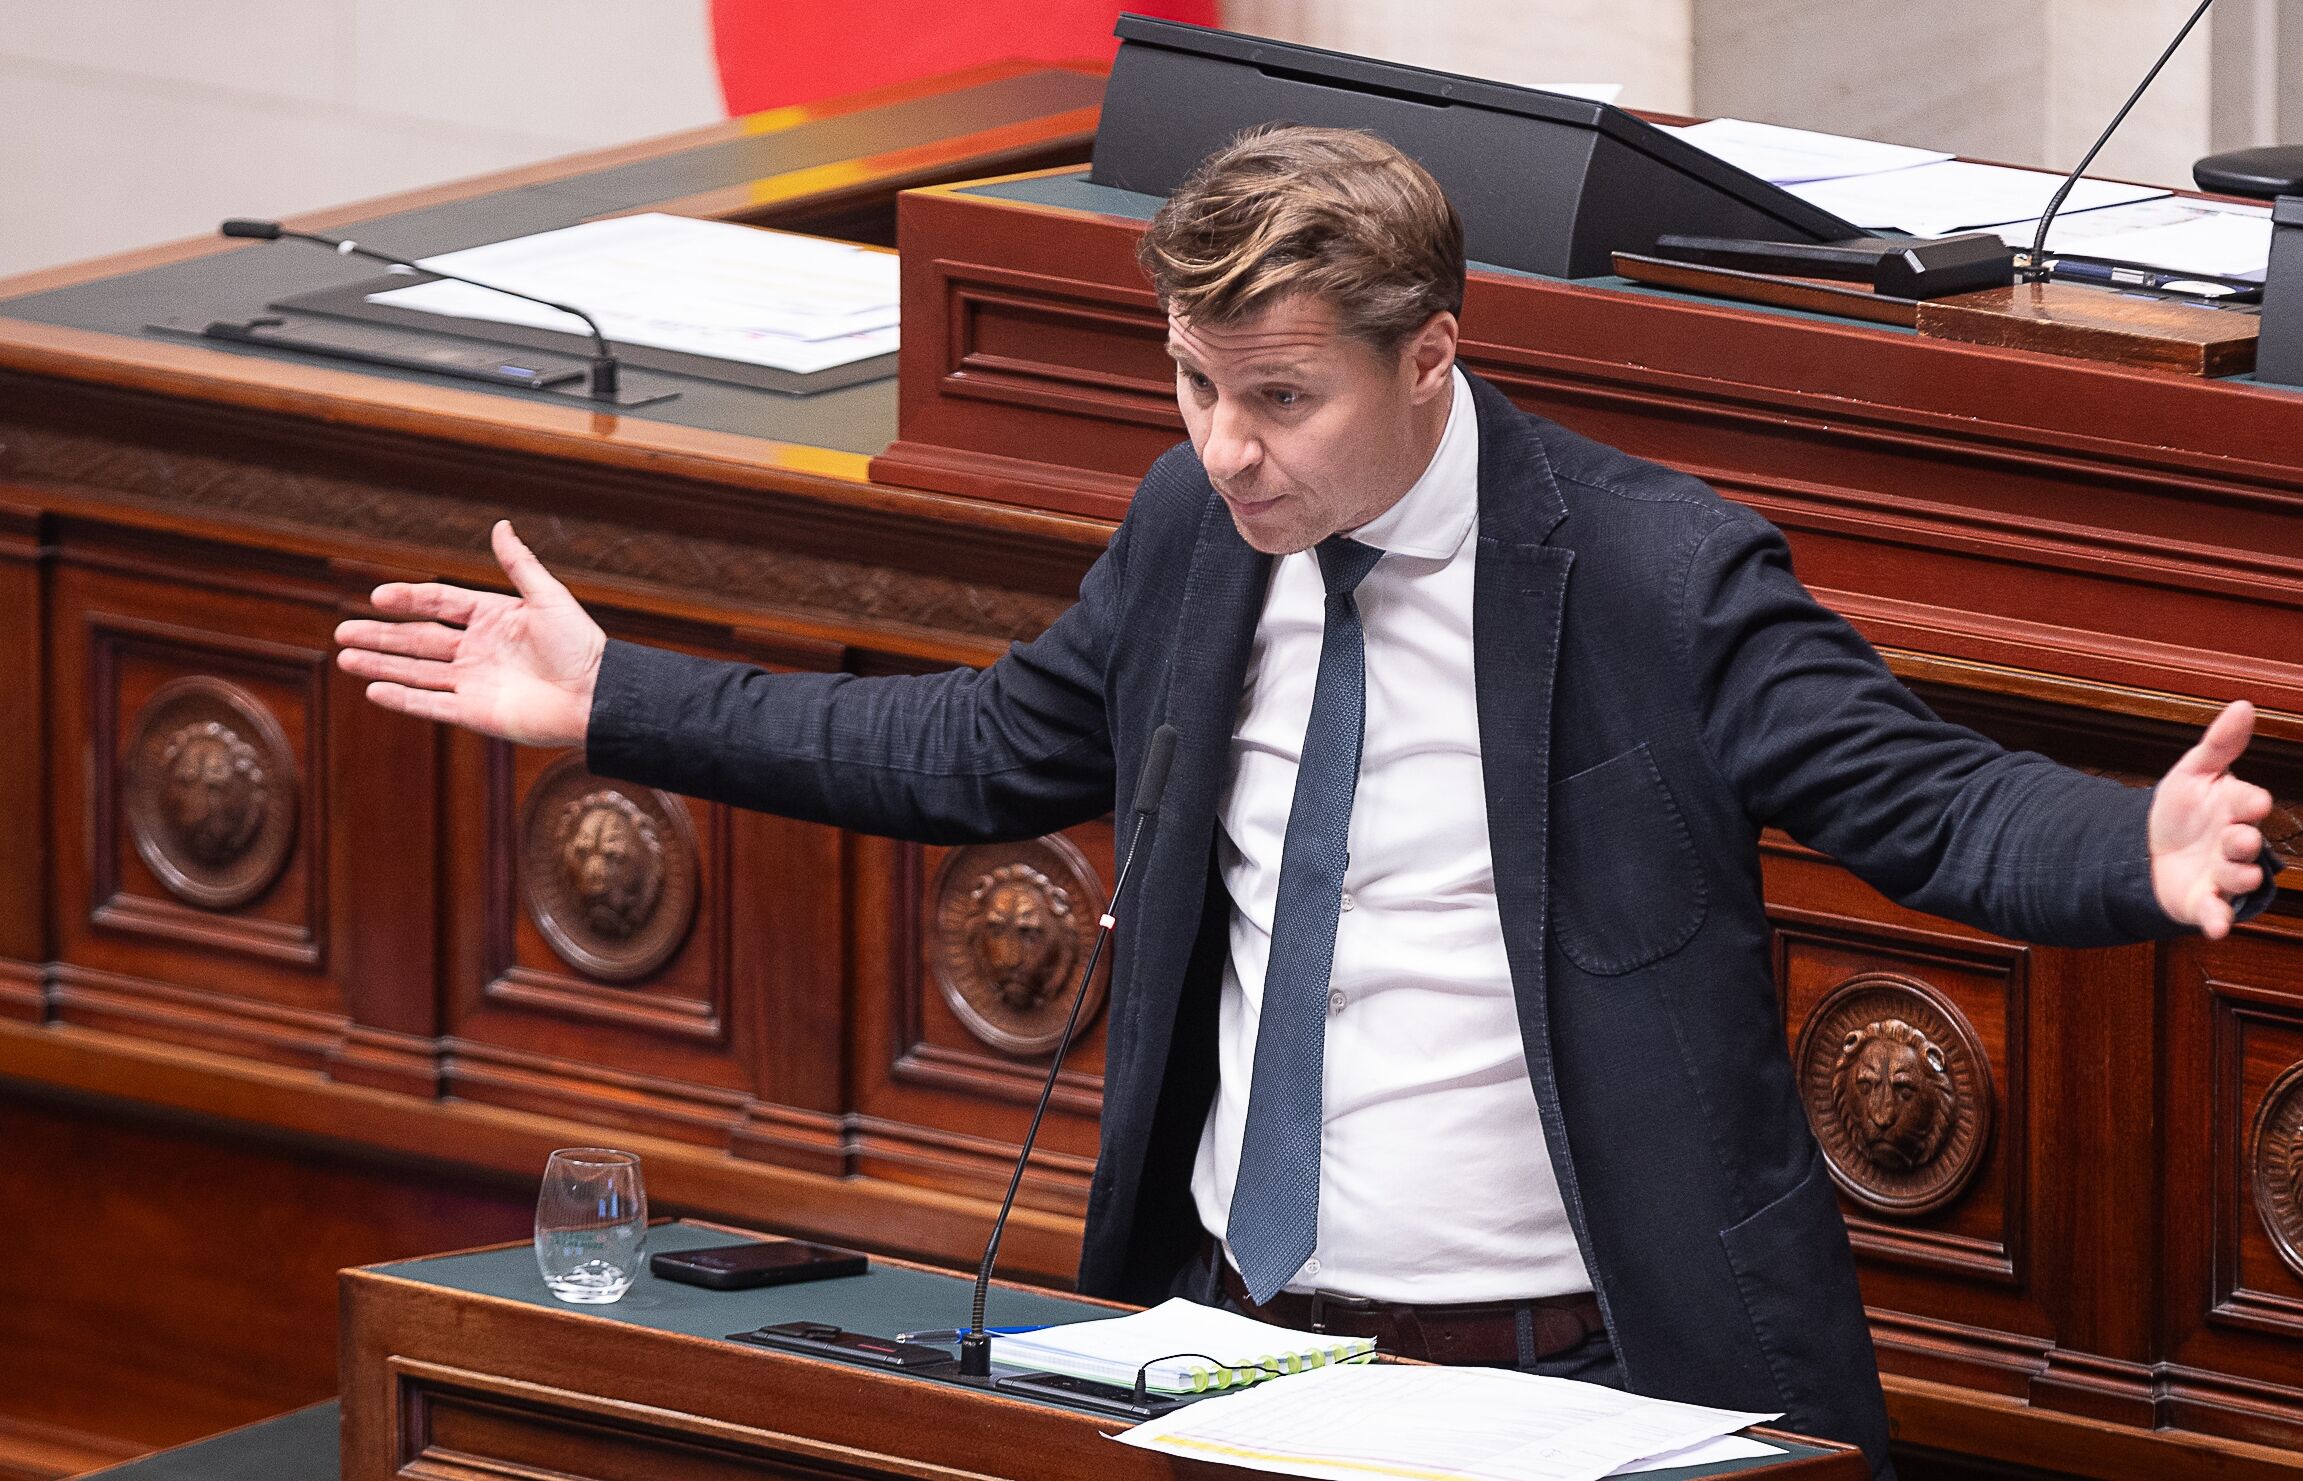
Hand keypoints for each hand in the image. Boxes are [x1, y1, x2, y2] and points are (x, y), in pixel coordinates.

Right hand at [334, 520, 604, 747]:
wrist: (596, 696)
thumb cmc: (579, 645)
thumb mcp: (548, 597)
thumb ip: (519, 564)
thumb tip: (501, 524)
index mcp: (493, 618)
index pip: (440, 604)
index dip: (409, 599)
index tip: (378, 596)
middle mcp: (478, 650)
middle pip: (418, 640)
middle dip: (381, 635)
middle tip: (342, 631)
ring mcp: (473, 682)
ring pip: (416, 672)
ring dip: (381, 664)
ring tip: (345, 657)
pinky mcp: (474, 713)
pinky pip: (430, 704)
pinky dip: (402, 698)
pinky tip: (373, 690)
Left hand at [2149, 699, 2274, 939]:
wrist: (2148, 849)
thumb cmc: (2182, 808)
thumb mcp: (2194, 771)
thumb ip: (2220, 743)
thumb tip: (2244, 705)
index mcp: (2234, 809)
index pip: (2250, 803)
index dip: (2251, 803)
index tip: (2253, 801)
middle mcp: (2234, 843)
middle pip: (2247, 843)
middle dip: (2244, 841)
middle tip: (2237, 838)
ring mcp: (2222, 874)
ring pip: (2239, 877)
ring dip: (2239, 875)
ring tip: (2239, 874)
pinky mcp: (2205, 902)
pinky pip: (2216, 913)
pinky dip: (2218, 920)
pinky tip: (2217, 927)